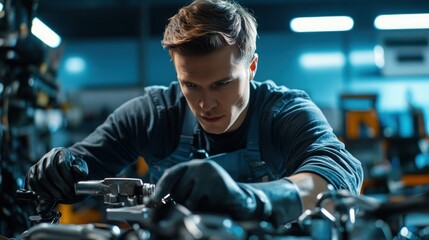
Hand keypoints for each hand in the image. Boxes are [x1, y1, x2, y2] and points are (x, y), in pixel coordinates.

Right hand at [25, 147, 87, 213]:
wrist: (65, 172)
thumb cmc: (73, 170)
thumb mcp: (82, 169)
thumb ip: (81, 170)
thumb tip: (75, 169)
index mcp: (61, 152)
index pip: (62, 163)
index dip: (67, 176)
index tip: (72, 185)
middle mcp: (48, 156)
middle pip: (50, 170)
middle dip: (58, 184)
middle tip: (66, 193)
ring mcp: (39, 164)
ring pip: (40, 177)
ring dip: (50, 190)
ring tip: (59, 196)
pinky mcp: (33, 172)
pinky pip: (32, 182)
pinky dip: (40, 191)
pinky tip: (48, 197)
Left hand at [152, 160, 268, 219]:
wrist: (240, 199)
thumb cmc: (213, 194)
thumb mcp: (195, 186)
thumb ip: (179, 189)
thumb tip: (153, 202)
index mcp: (192, 165)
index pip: (170, 175)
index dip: (159, 190)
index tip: (151, 204)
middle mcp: (200, 166)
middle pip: (177, 191)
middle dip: (181, 203)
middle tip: (194, 203)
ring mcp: (210, 176)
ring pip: (189, 201)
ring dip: (194, 208)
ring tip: (206, 203)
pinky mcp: (219, 188)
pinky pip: (202, 207)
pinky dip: (205, 211)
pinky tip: (214, 205)